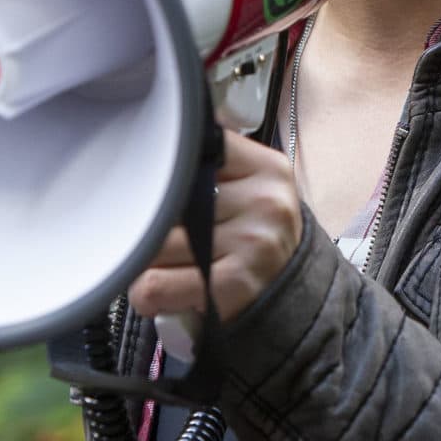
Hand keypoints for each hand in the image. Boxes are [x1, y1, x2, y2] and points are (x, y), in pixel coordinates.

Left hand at [128, 129, 303, 322]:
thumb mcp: (252, 186)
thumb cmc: (257, 234)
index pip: (193, 151)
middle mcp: (263, 202)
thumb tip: (154, 146)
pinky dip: (146, 294)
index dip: (164, 173)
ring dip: (145, 261)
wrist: (296, 292)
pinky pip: (158, 285)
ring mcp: (251, 244)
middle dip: (150, 224)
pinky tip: (157, 293)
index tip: (156, 188)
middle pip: (167, 203)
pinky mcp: (233, 287)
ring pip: (155, 245)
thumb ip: (212, 163)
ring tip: (160, 266)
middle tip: (156, 235)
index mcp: (265, 167)